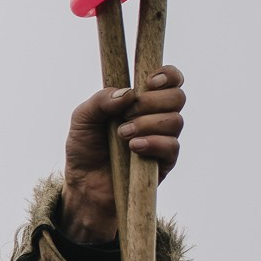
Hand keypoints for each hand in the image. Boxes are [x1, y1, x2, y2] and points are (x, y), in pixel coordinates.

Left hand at [60, 65, 186, 244]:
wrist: (84, 184)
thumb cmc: (85, 148)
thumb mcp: (82, 118)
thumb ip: (100, 100)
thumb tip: (128, 93)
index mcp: (141, 99)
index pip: (170, 79)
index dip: (167, 75)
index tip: (149, 81)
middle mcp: (157, 116)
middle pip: (177, 96)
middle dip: (151, 101)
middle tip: (126, 114)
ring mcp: (163, 139)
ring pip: (175, 121)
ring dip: (147, 124)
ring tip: (122, 134)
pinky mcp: (165, 162)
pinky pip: (172, 146)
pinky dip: (153, 143)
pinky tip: (134, 147)